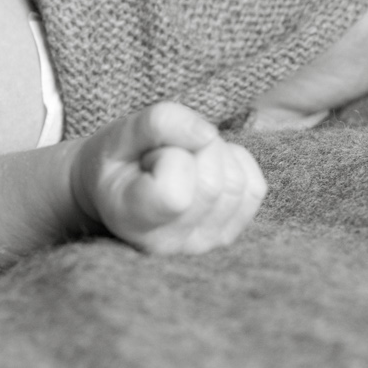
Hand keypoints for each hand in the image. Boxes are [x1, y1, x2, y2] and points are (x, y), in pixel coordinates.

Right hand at [75, 103, 265, 254]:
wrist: (116, 191)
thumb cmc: (114, 162)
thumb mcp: (118, 133)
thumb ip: (157, 124)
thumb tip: (208, 134)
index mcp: (131, 220)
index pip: (175, 194)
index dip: (169, 155)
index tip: (146, 157)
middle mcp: (169, 243)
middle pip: (213, 183)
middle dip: (194, 148)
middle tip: (163, 155)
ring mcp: (202, 244)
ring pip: (236, 183)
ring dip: (214, 154)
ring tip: (181, 162)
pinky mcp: (228, 235)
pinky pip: (254, 189)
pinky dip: (234, 163)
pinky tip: (203, 167)